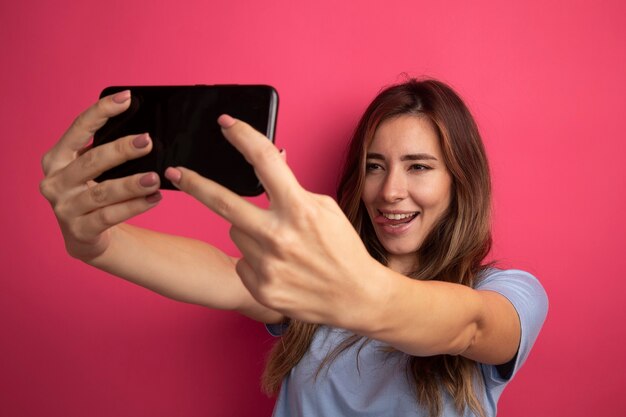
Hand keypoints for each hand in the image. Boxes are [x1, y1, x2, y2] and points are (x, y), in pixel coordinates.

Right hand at [40, 91, 161, 260]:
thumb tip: (143, 132)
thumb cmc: (92, 192)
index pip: (78, 129)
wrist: (85, 235)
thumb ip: (105, 150)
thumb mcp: (92, 169)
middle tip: (148, 141)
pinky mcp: (79, 231)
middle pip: (92, 160)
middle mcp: (55, 182)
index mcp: (57, 159)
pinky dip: (135, 206)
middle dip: (122, 149)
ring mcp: (65, 208)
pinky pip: (110, 216)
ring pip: (103, 192)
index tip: (126, 98)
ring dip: (132, 184)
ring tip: (155, 178)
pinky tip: (154, 199)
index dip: (101, 111)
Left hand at [165, 116, 381, 327]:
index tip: (226, 124)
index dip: (242, 136)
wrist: (355, 296)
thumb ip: (293, 188)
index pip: (265, 161)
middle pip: (223, 201)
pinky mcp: (261, 287)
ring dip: (249, 231)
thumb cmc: (342, 249)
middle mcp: (279, 236)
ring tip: (280, 245)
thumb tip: (272, 161)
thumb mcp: (325, 209)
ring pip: (235, 232)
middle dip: (194, 184)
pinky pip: (242, 260)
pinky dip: (254, 259)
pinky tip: (279, 266)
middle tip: (175, 173)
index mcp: (299, 209)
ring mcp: (268, 265)